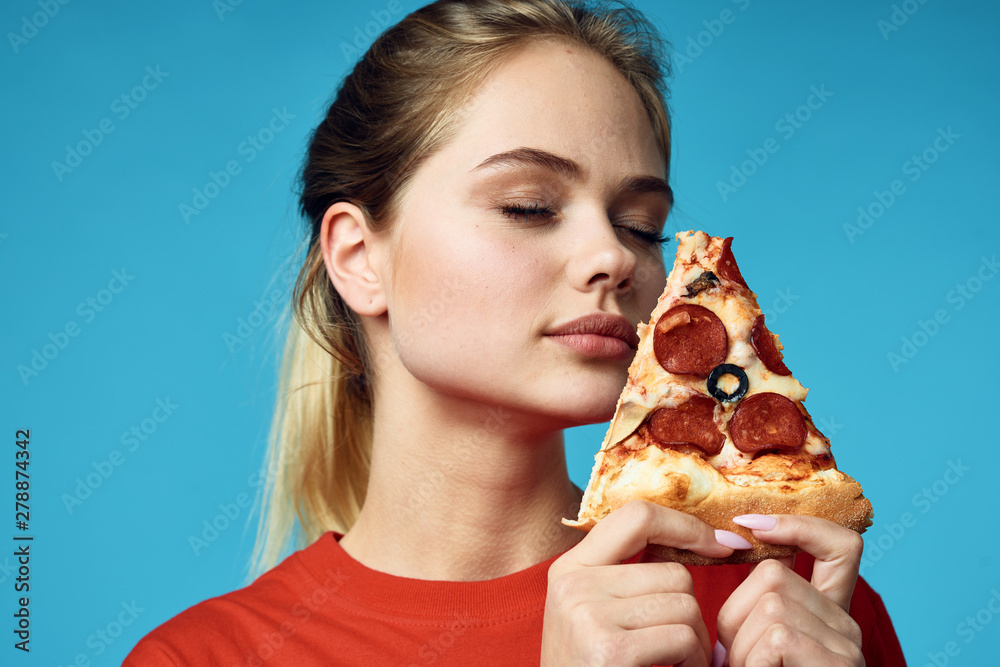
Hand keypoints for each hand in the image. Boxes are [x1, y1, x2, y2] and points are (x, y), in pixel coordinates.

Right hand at [542, 500, 748, 666]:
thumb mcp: (593, 613)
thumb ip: (626, 576)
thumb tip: (698, 538)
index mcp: (569, 567)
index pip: (637, 516)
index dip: (687, 526)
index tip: (721, 544)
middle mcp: (573, 584)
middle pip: (674, 573)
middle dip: (690, 613)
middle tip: (679, 649)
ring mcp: (587, 615)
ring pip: (684, 606)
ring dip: (695, 643)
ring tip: (673, 664)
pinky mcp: (608, 650)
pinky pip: (682, 638)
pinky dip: (692, 663)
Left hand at [715, 514, 865, 666]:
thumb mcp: (756, 640)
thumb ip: (758, 602)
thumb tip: (737, 546)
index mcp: (829, 613)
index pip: (839, 545)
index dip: (798, 526)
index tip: (751, 526)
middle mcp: (846, 625)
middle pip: (775, 574)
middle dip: (735, 615)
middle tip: (735, 656)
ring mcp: (847, 644)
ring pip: (770, 606)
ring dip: (739, 647)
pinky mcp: (838, 663)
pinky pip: (777, 638)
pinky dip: (751, 663)